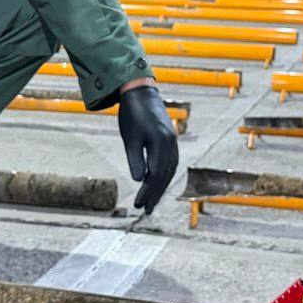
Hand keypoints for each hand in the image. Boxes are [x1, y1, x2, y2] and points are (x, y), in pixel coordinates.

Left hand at [117, 83, 177, 213]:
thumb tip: (139, 180)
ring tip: (151, 201)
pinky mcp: (170, 139)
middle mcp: (171, 144)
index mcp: (161, 143)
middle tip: (147, 210)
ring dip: (160, 187)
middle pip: (165, 175)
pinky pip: (169, 162)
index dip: (148, 191)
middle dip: (156, 194)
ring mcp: (173, 141)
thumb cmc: (132, 114)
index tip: (139, 204)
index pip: (156, 174)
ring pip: (169, 170)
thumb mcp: (130, 138)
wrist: (140, 92)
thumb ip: (135, 159)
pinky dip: (163, 175)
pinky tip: (155, 182)